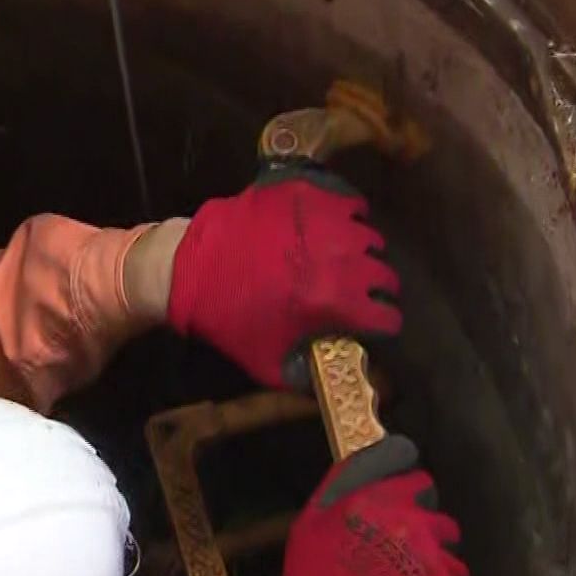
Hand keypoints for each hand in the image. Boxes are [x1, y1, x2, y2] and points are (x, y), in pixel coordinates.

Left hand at [164, 165, 400, 386]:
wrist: (188, 266)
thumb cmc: (228, 318)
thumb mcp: (268, 363)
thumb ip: (310, 376)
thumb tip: (342, 381)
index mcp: (335, 302)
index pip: (387, 316)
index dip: (380, 323)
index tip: (369, 323)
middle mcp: (341, 259)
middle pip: (384, 276)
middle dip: (374, 288)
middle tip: (353, 292)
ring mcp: (328, 221)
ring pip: (369, 238)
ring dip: (360, 252)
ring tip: (339, 259)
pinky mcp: (310, 194)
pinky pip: (347, 203)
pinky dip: (346, 216)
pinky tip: (330, 228)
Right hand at [264, 435, 476, 575]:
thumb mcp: (310, 522)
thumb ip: (345, 483)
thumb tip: (383, 457)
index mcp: (369, 496)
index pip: (408, 462)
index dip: (403, 486)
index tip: (395, 505)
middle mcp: (406, 522)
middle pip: (437, 516)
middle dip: (422, 537)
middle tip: (394, 567)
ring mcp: (431, 562)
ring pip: (453, 559)